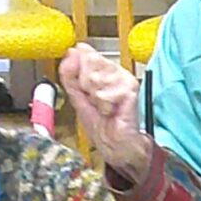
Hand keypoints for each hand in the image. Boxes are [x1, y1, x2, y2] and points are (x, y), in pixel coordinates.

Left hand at [59, 43, 151, 183]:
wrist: (117, 147)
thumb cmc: (102, 127)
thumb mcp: (79, 99)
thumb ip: (71, 76)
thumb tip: (70, 53)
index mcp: (101, 71)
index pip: (85, 54)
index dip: (79, 71)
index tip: (84, 89)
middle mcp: (114, 71)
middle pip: (89, 61)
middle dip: (86, 86)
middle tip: (95, 101)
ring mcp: (123, 78)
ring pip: (96, 77)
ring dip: (96, 98)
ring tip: (104, 108)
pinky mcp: (130, 88)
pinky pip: (105, 91)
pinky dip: (104, 105)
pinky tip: (111, 111)